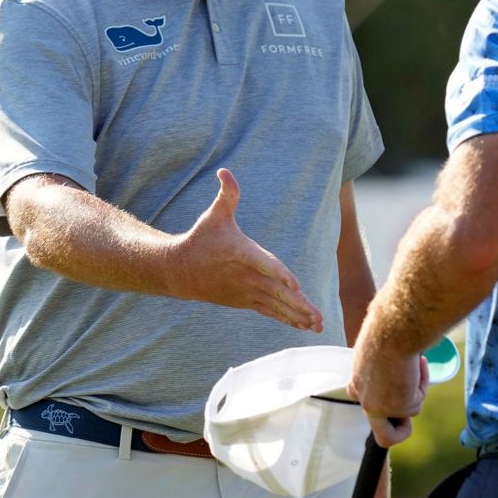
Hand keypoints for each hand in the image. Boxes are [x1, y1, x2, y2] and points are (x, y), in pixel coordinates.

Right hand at [170, 169, 322, 331]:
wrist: (179, 270)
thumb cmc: (201, 238)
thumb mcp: (214, 214)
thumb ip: (227, 194)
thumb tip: (225, 171)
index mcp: (241, 253)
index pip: (263, 264)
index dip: (279, 273)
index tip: (296, 285)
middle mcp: (246, 276)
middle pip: (276, 291)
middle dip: (298, 305)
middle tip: (317, 316)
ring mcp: (246, 291)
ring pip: (275, 305)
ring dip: (297, 316)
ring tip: (318, 325)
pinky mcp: (245, 301)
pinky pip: (269, 311)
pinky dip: (286, 319)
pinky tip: (304, 326)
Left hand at [348, 340, 429, 447]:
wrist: (394, 330)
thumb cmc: (387, 331)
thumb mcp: (378, 350)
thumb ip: (383, 368)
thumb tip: (398, 370)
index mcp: (357, 382)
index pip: (364, 404)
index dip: (384, 403)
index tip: (396, 392)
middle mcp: (364, 399)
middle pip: (383, 434)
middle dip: (402, 427)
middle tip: (412, 400)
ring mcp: (380, 407)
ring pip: (409, 412)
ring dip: (418, 390)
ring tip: (414, 364)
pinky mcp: (398, 407)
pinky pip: (418, 403)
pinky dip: (422, 384)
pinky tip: (417, 364)